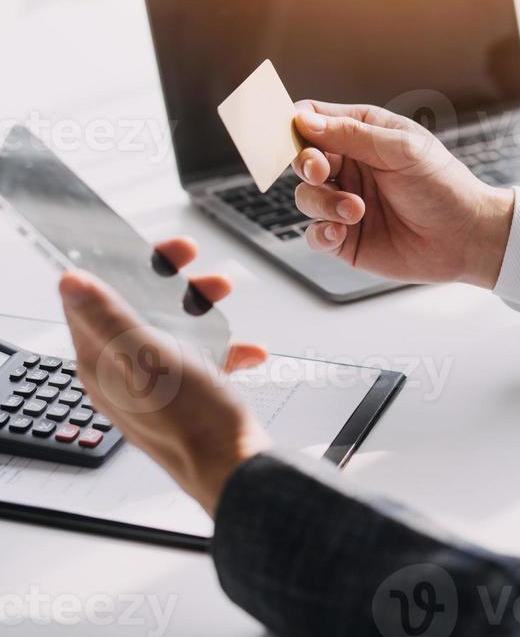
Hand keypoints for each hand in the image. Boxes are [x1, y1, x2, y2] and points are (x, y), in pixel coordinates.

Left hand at [59, 237, 270, 515]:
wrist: (236, 471)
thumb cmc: (194, 421)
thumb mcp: (149, 357)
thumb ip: (109, 316)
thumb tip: (70, 282)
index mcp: (101, 364)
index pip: (93, 301)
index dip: (119, 267)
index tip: (150, 250)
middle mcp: (121, 375)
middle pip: (135, 309)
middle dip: (168, 282)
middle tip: (192, 265)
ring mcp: (152, 387)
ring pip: (169, 328)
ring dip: (197, 308)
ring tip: (221, 297)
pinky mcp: (182, 397)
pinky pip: (198, 358)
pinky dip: (223, 347)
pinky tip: (247, 349)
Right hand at [293, 103, 514, 288]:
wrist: (467, 238)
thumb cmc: (443, 186)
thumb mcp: (401, 150)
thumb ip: (352, 135)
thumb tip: (304, 120)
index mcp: (362, 133)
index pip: (314, 119)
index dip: (295, 123)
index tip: (292, 134)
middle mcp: (349, 165)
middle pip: (301, 157)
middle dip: (305, 163)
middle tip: (321, 171)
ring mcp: (344, 201)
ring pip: (305, 196)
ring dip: (322, 202)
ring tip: (354, 211)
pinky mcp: (345, 237)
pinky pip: (314, 234)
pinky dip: (321, 232)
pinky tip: (341, 231)